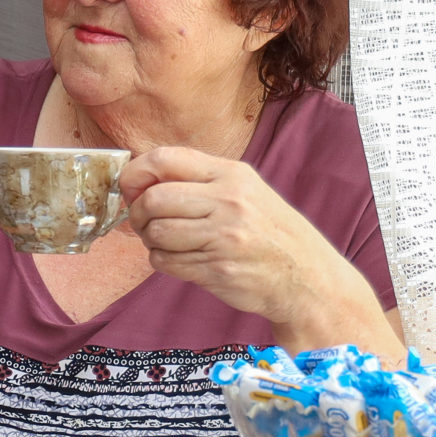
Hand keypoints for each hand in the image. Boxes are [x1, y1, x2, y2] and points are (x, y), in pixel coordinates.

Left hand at [121, 146, 381, 340]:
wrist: (306, 277)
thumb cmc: (270, 233)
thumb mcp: (245, 191)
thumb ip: (199, 181)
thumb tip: (141, 180)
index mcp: (232, 174)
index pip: (164, 159)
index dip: (135, 173)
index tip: (129, 188)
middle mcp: (228, 201)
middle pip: (153, 198)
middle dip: (138, 213)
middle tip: (144, 222)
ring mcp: (223, 236)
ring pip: (156, 233)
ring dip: (150, 241)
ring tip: (167, 243)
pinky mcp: (217, 268)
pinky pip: (165, 262)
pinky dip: (163, 261)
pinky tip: (180, 259)